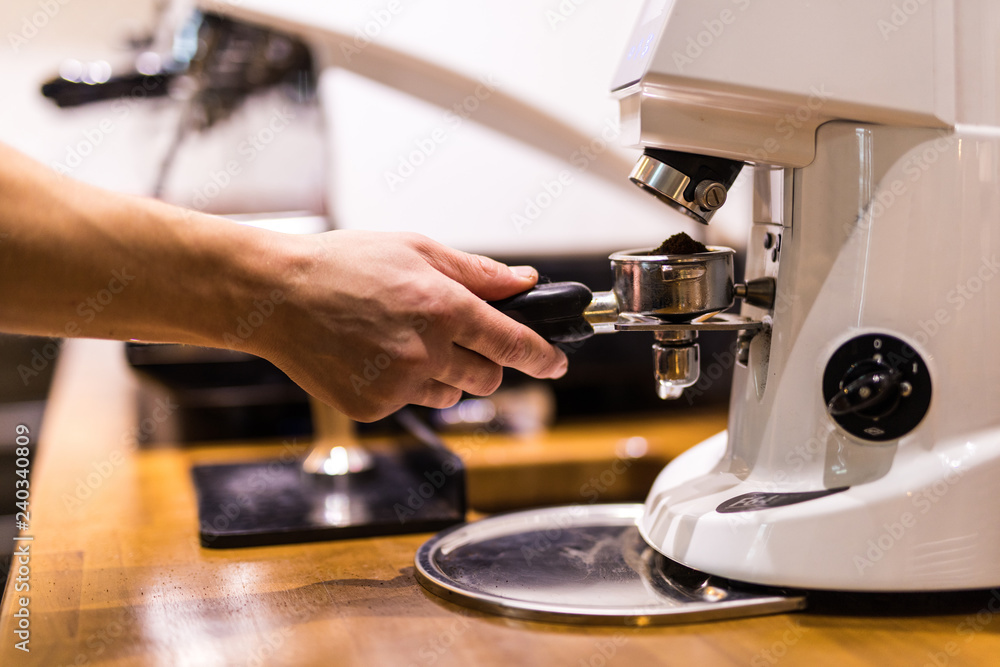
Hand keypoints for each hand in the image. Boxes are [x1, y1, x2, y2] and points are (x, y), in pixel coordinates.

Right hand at [252, 230, 567, 420]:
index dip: (543, 356)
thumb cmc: (343, 265)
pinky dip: (406, 386)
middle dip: (485, 361)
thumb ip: (478, 273)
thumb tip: (524, 281)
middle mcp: (427, 351)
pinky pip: (412, 403)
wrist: (277, 296)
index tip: (556, 363)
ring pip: (452, 395)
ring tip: (404, 342)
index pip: (514, 343)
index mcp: (444, 308)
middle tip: (456, 338)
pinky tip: (376, 356)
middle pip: (489, 377)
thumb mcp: (417, 250)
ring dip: (446, 376)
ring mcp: (399, 385)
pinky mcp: (374, 407)